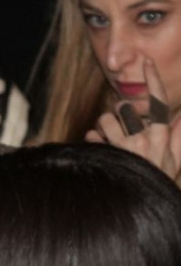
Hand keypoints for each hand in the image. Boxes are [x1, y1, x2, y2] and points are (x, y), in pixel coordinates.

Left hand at [86, 58, 180, 183]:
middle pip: (126, 107)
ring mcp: (121, 147)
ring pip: (106, 119)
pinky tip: (97, 145)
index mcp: (160, 136)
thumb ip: (179, 137)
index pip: (159, 101)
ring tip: (109, 137)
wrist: (135, 204)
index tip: (146, 62)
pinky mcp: (103, 155)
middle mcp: (141, 138)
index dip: (152, 79)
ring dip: (105, 125)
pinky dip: (93, 138)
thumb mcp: (174, 160)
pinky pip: (92, 136)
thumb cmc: (156, 181)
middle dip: (121, 112)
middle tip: (122, 124)